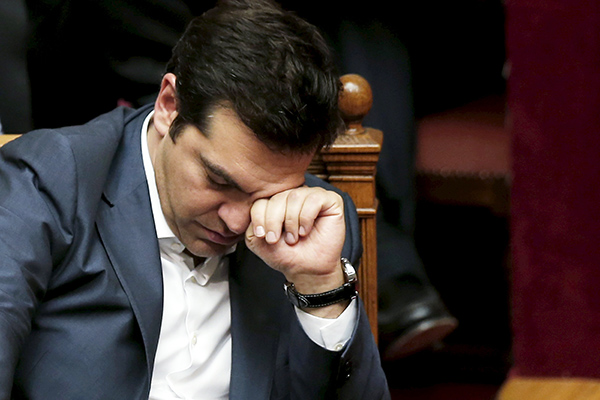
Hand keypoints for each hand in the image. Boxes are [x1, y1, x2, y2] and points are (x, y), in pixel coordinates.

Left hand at [245, 186, 347, 316]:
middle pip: (277, 198)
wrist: (308, 270)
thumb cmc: (287, 255)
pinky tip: (306, 230)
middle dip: (274, 221)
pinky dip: (306, 217)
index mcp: (277, 202)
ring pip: (295, 196)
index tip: (263, 236)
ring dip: (292, 221)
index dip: (260, 218)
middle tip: (277, 239)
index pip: (262, 200)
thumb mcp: (259, 242)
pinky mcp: (330, 200)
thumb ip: (252, 223)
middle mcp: (294, 196)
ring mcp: (313, 196)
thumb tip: (255, 209)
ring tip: (294, 237)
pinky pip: (314, 199)